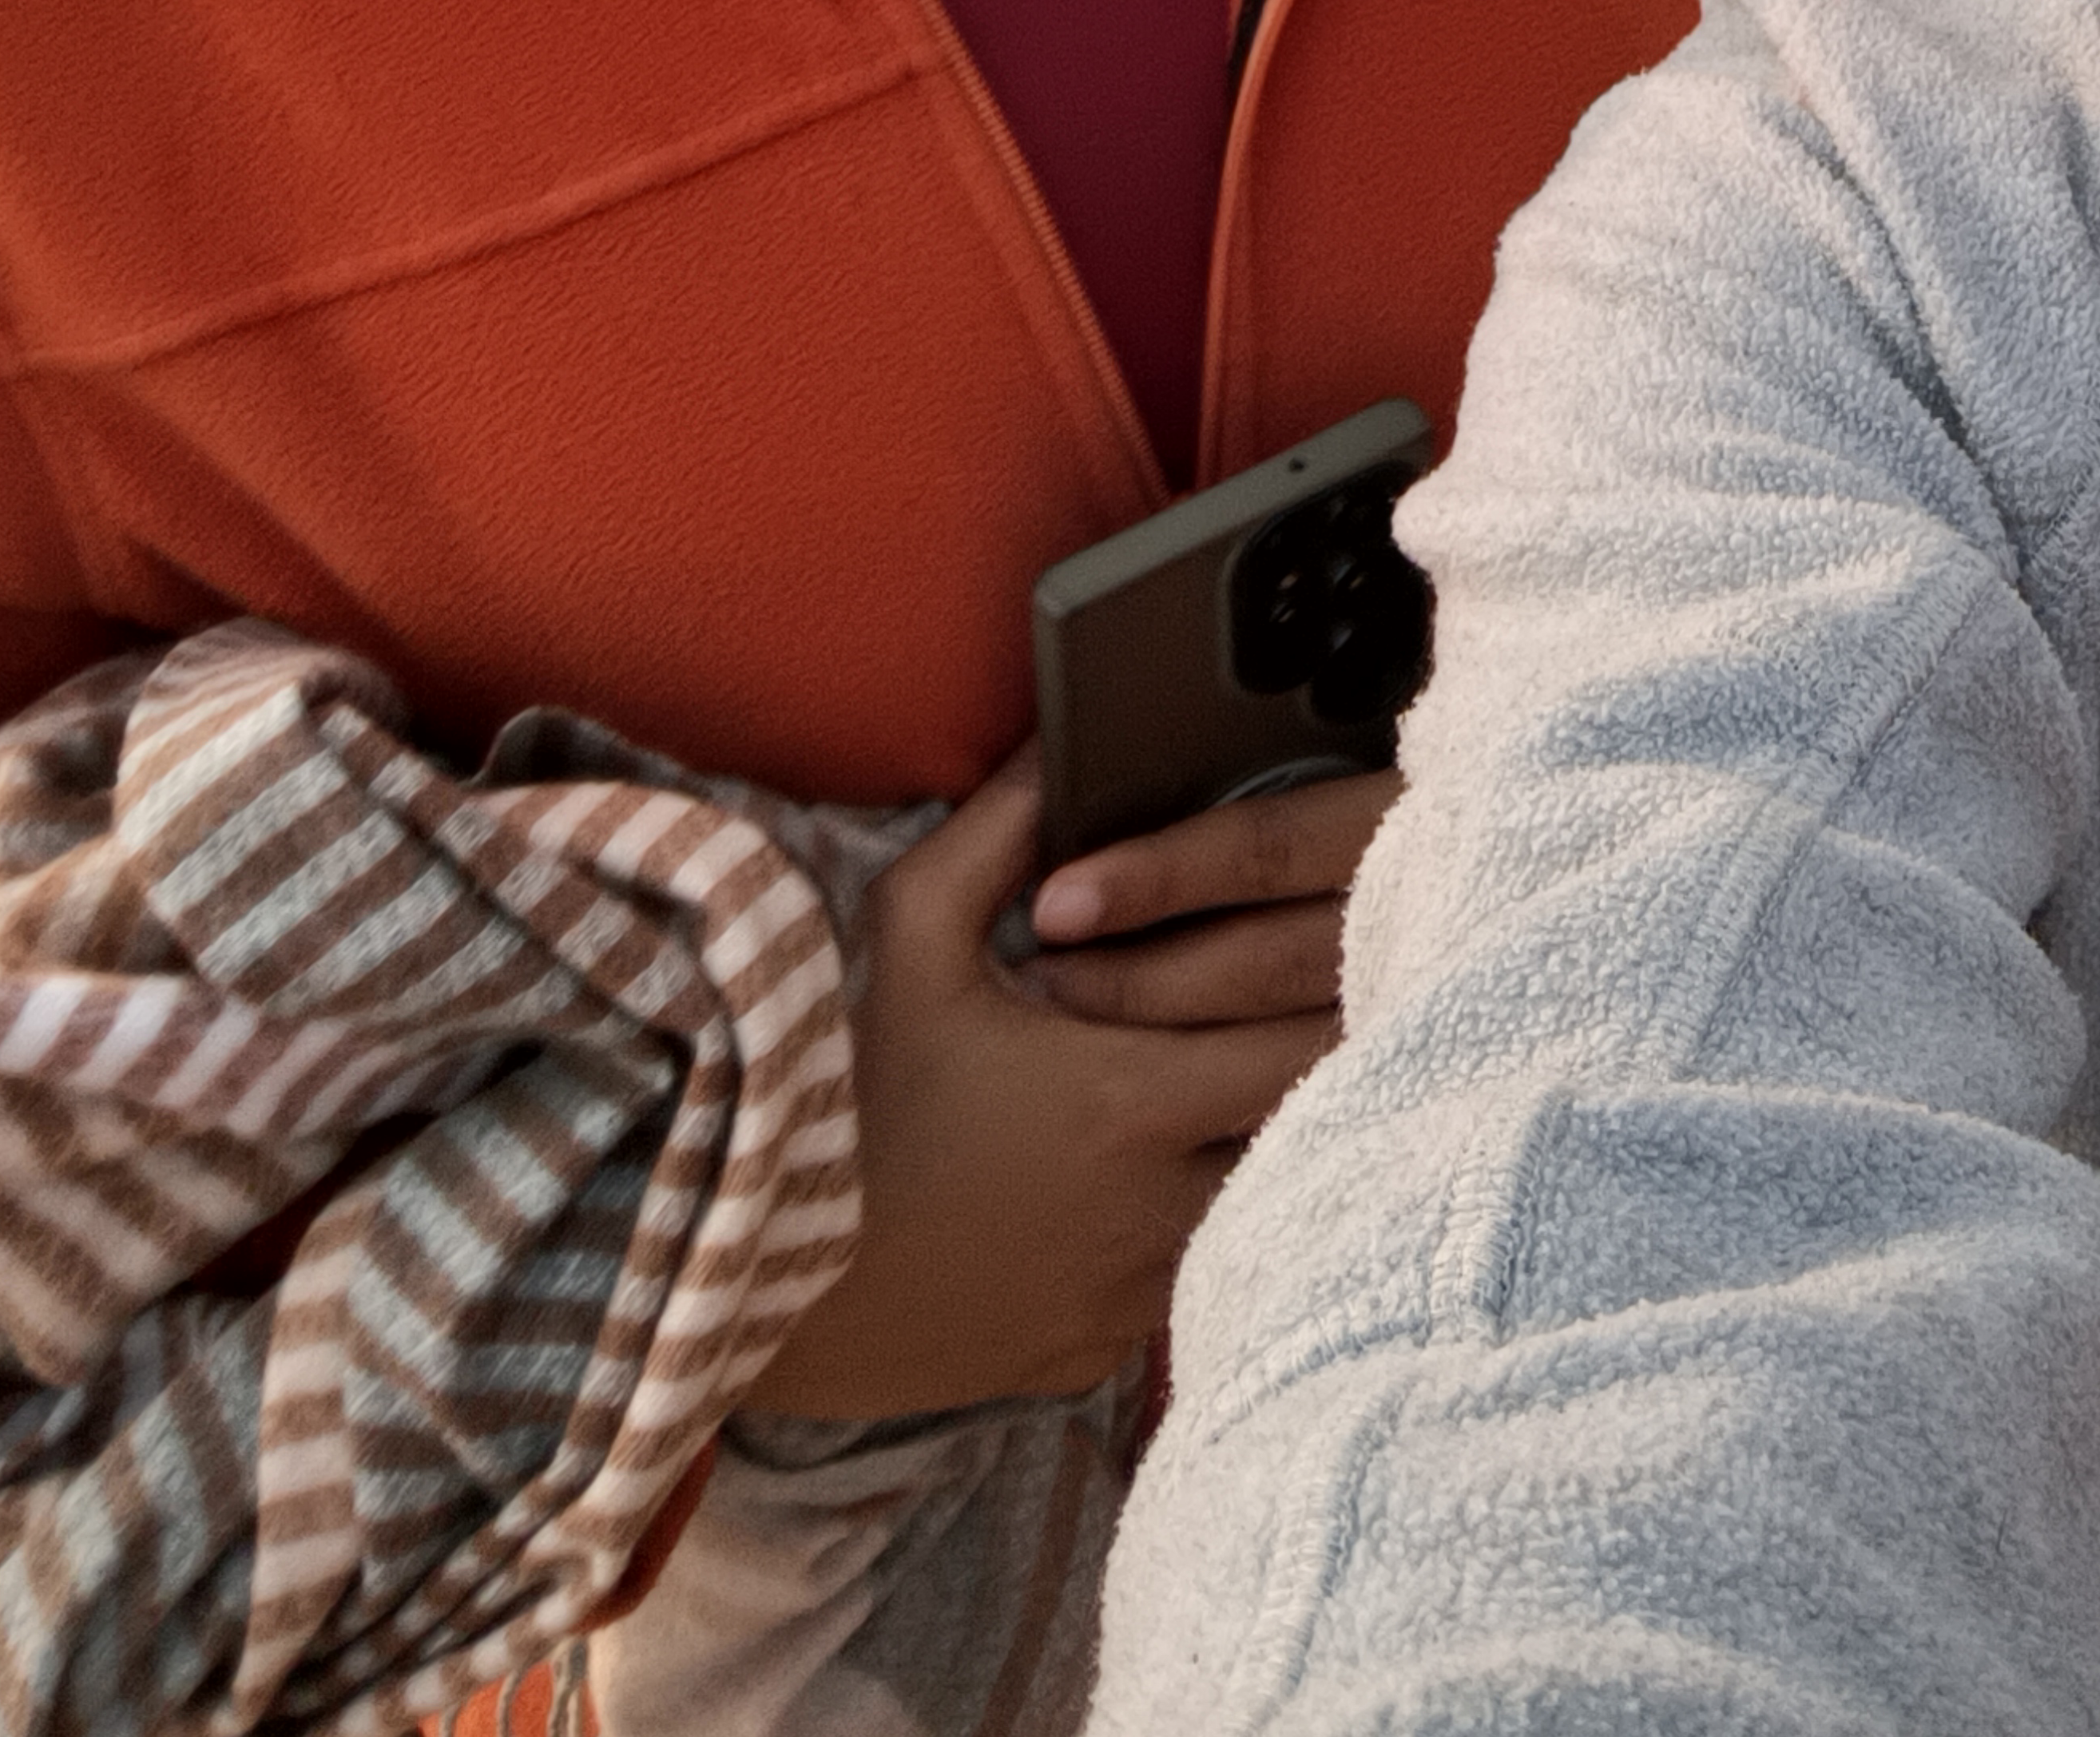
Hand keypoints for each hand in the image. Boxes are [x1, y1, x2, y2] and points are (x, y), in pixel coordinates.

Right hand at [745, 756, 1388, 1420]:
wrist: (738, 1277)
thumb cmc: (833, 1094)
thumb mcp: (908, 931)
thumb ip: (1003, 826)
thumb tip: (1065, 741)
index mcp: (1134, 1099)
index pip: (1314, 1041)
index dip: (1343, 989)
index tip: (1361, 945)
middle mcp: (1156, 1212)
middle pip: (1310, 1131)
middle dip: (1329, 1064)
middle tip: (1334, 1003)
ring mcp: (1128, 1299)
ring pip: (1257, 1213)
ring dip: (1265, 1151)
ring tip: (1248, 1084)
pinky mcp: (1092, 1358)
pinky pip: (1183, 1284)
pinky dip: (1192, 1232)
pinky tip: (1150, 1183)